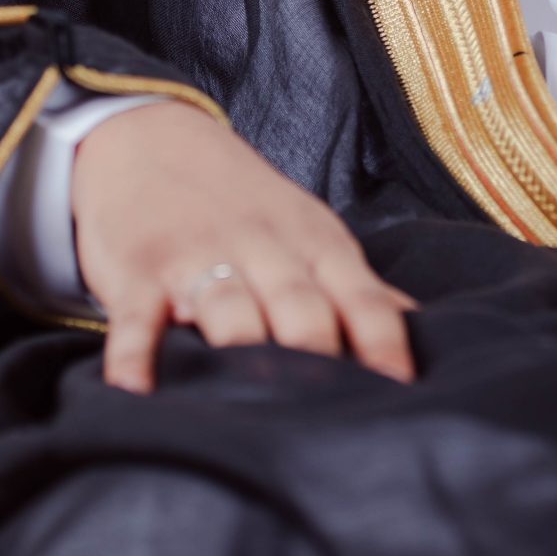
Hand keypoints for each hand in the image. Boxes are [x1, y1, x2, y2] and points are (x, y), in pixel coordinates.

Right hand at [72, 101, 415, 393]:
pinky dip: (135, 354)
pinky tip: (137, 391)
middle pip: (299, 307)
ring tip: (252, 412)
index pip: (361, 298)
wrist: (147, 137)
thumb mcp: (309, 232)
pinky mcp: (137, 272)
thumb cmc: (242, 203)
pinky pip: (137, 318)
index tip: (400, 391)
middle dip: (318, 357)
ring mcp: (196, 259)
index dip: (382, 343)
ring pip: (228, 308)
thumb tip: (421, 332)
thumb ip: (358, 287)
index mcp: (314, 244)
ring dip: (242, 352)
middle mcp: (262, 249)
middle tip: (331, 419)